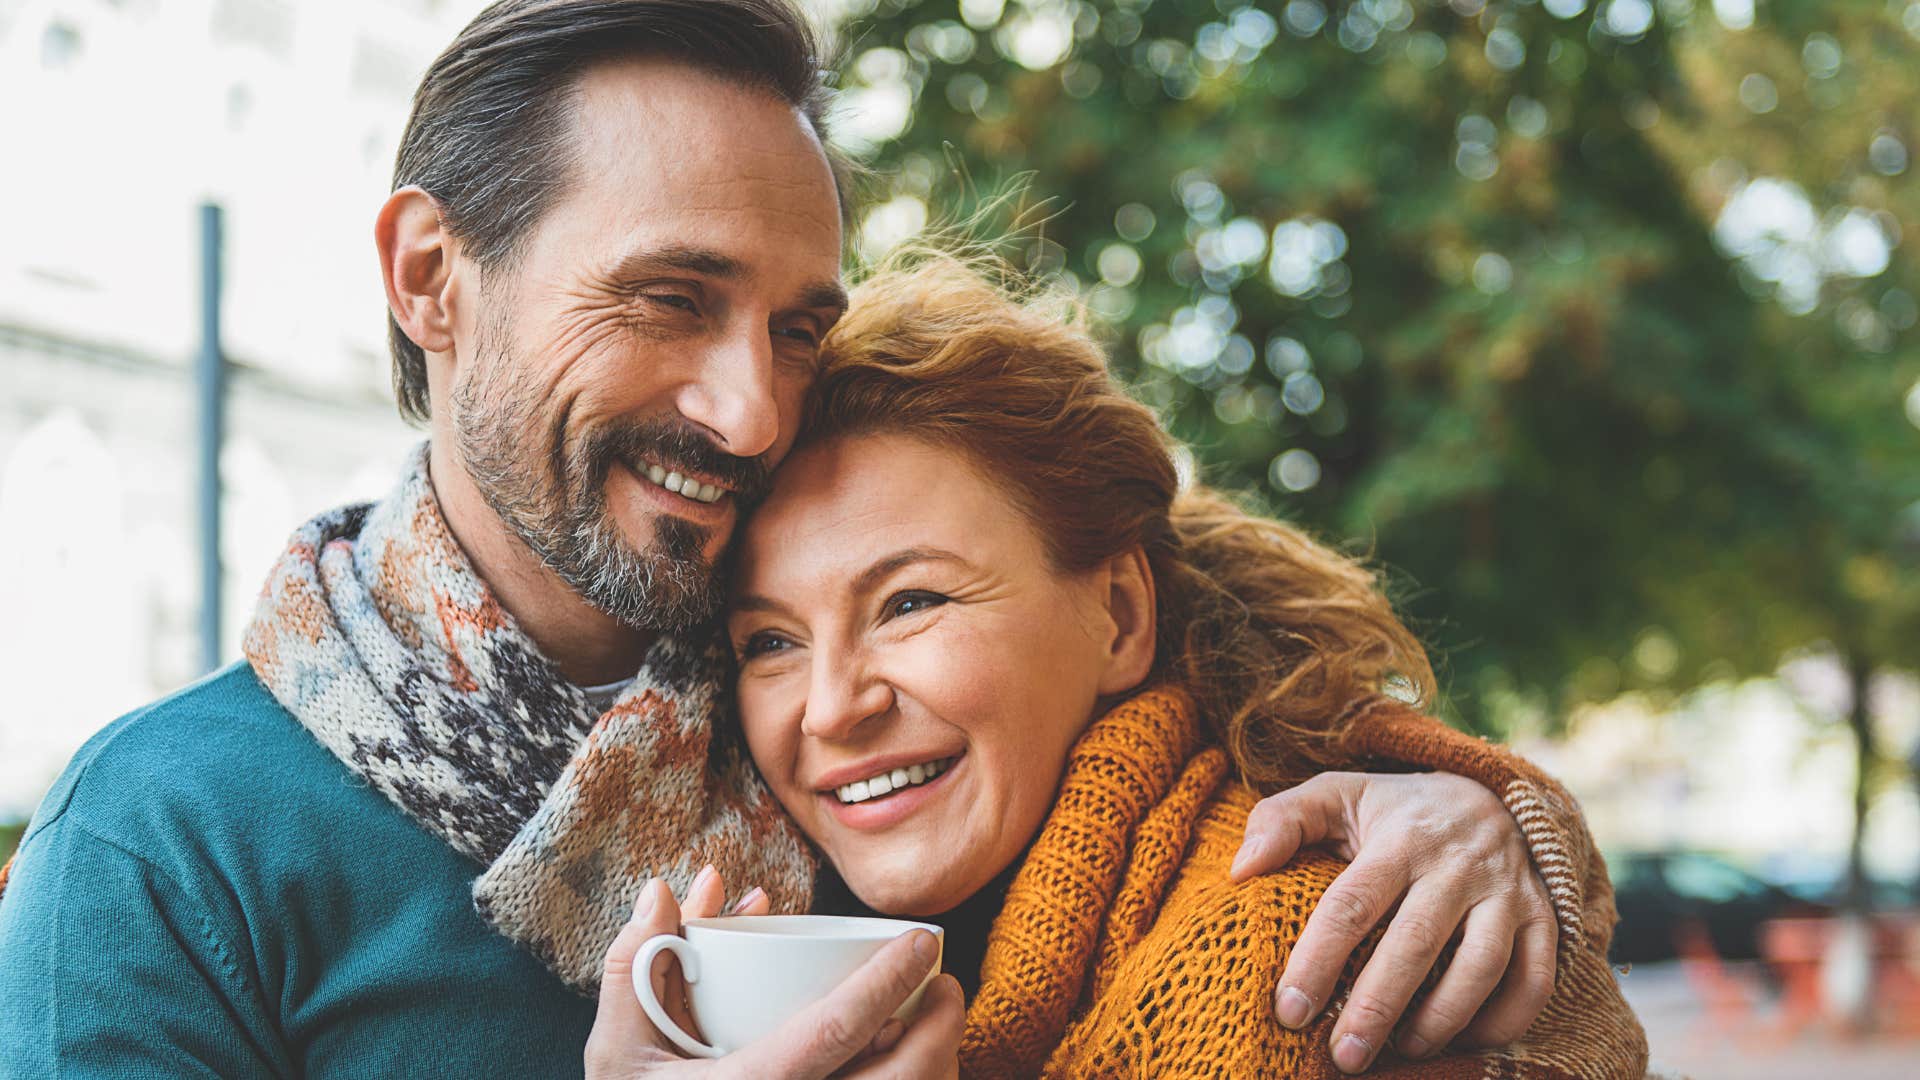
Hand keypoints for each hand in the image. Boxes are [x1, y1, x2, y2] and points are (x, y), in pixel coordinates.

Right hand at [584, 865, 964, 1079]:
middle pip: (904, 1078)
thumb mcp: (617, 1055)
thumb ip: (635, 967)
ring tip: (934, 1022)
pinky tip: (908, 1069)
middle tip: (945, 981)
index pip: (838, 1030)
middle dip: (944, 1026)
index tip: (921, 940)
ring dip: (939, 1063)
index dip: (888, 979)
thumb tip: (663, 891)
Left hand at [1230, 771, 1556, 1073]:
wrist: (1488, 792)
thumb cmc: (1393, 809)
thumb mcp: (1336, 794)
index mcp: (1398, 838)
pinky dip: (1504, 1019)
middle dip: (1376, 1006)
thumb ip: (1281, 820)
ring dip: (1441, 1019)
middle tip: (1343, 1058)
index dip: (1318, 960)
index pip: (1352, 904)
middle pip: (1415, 943)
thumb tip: (1240, 870)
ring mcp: (1506, 891)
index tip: (1289, 1011)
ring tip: (1402, 1051)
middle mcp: (1456, 864)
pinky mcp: (1543, 916)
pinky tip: (1464, 1041)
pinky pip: (1534, 978)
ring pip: (1481, 966)